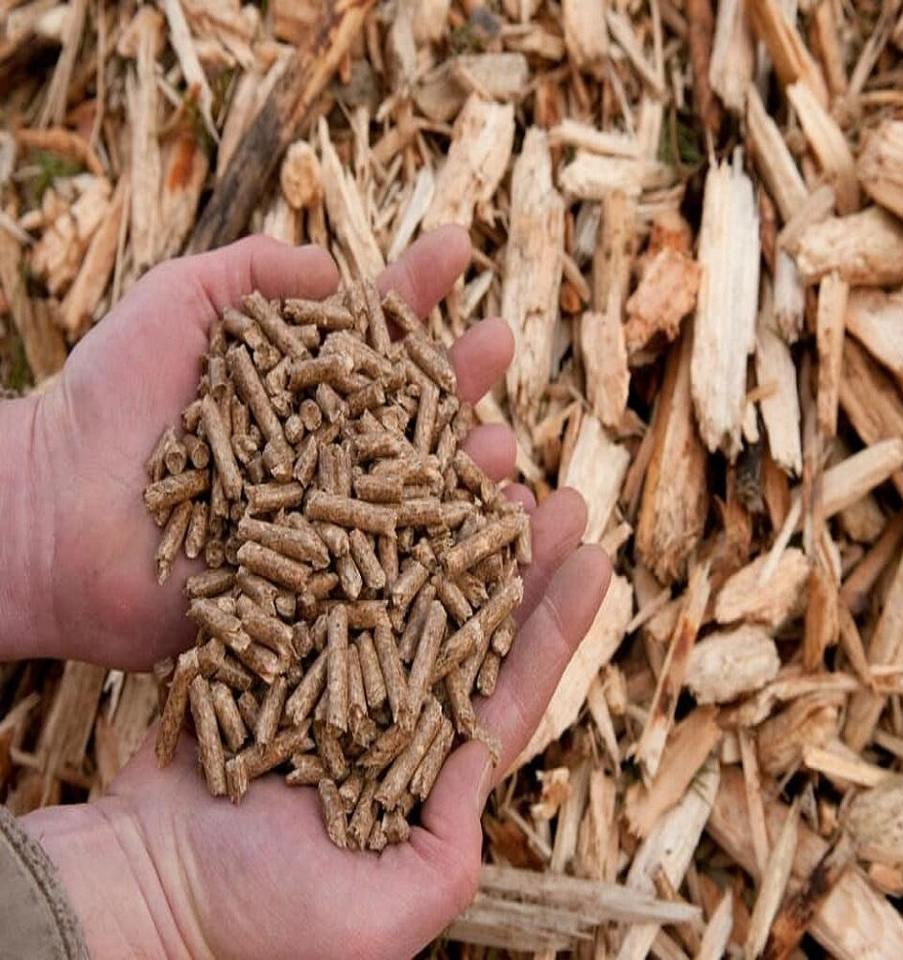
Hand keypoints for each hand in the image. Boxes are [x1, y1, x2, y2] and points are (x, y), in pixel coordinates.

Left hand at [3, 226, 519, 668]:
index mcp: (297, 385)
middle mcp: (324, 448)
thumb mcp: (179, 303)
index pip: (371, 332)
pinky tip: (489, 543)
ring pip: (413, 492)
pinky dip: (442, 560)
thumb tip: (332, 266)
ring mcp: (324, 517)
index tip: (454, 247)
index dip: (413, 290)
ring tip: (503, 451)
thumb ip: (252, 271)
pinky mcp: (316, 581)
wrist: (51, 513)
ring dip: (464, 471)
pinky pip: (391, 573)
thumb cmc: (109, 400)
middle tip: (500, 344)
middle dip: (458, 375)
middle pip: (408, 411)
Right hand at [24, 494, 610, 958]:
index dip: (554, 626)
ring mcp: (334, 674)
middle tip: (558, 498)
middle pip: (467, 626)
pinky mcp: (277, 647)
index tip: (597, 559)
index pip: (509, 691)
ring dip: (449, 532)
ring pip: (404, 590)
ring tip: (494, 472)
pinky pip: (325, 582)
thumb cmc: (258, 927)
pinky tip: (391, 484)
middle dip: (517, 562)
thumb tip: (486, 762)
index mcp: (429, 773)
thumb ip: (445, 845)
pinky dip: (356, 536)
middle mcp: (390, 713)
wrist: (140, 891)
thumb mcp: (381, 912)